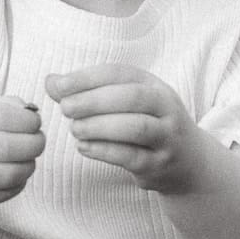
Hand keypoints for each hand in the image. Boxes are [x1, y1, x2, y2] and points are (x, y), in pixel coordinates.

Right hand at [0, 96, 43, 211]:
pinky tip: (17, 176)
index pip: (2, 117)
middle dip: (34, 144)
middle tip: (39, 141)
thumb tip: (30, 113)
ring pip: (7, 175)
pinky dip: (17, 185)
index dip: (28, 121)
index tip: (35, 122)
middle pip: (7, 147)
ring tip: (30, 159)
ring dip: (28, 166)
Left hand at [47, 66, 206, 193]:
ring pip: (135, 127)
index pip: (120, 73)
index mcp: (155, 86)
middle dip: (94, 101)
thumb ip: (89, 93)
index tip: (59, 86)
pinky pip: (132, 156)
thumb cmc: (148, 127)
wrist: (188, 163)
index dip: (88, 78)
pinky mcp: (159, 165)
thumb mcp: (126, 104)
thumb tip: (51, 82)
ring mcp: (166, 137)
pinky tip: (84, 147)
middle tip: (65, 108)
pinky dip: (104, 151)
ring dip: (99, 127)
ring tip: (74, 129)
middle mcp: (166, 108)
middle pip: (131, 98)